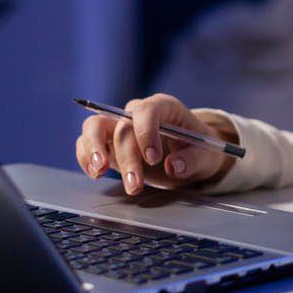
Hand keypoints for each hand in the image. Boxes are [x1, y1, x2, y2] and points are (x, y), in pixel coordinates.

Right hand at [75, 93, 233, 193]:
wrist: (186, 156)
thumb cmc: (197, 150)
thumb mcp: (206, 156)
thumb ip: (192, 159)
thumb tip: (173, 166)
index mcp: (164, 107)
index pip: (148, 110)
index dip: (146, 132)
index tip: (153, 159)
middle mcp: (137, 112)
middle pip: (123, 126)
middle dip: (127, 158)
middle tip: (134, 185)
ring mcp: (119, 125)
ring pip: (95, 126)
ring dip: (94, 150)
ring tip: (99, 172)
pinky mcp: (106, 142)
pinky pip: (86, 143)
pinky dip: (86, 157)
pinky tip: (95, 174)